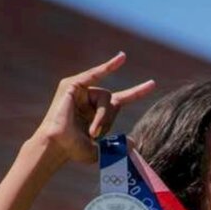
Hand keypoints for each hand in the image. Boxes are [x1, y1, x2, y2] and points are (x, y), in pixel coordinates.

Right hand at [35, 52, 155, 163]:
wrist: (57, 146)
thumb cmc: (74, 150)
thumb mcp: (102, 150)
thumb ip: (119, 146)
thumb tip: (135, 143)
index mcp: (98, 113)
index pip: (122, 99)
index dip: (137, 92)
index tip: (153, 84)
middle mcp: (90, 100)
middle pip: (114, 101)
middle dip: (108, 120)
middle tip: (95, 135)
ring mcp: (81, 91)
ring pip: (105, 97)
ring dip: (101, 116)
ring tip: (90, 130)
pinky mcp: (72, 85)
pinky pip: (95, 75)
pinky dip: (108, 67)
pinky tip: (122, 59)